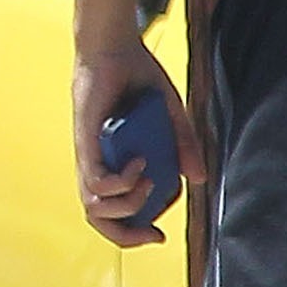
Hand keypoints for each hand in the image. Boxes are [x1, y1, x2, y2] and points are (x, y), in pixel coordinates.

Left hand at [72, 38, 204, 246]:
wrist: (114, 49)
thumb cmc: (136, 80)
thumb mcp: (170, 117)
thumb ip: (185, 146)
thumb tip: (200, 180)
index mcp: (113, 165)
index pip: (114, 214)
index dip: (132, 233)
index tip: (160, 234)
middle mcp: (97, 165)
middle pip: (97, 220)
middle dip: (126, 237)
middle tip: (154, 232)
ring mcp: (89, 155)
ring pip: (94, 207)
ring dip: (130, 204)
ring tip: (149, 180)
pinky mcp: (86, 142)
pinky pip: (97, 181)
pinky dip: (123, 181)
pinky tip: (140, 162)